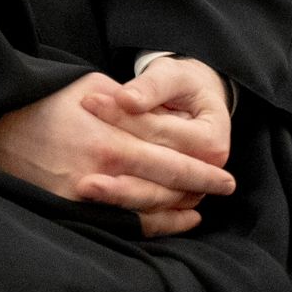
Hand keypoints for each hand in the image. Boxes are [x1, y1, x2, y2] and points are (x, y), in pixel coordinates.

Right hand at [0, 72, 236, 237]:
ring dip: (179, 207)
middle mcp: (103, 171)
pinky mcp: (72, 210)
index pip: (172, 155)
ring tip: (200, 203)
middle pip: (166, 185)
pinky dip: (152, 224)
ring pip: (148, 208)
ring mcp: (86, 196)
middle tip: (225, 187)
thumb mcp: (92, 86)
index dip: (203, 166)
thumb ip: (132, 106)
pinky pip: (122, 222)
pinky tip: (172, 220)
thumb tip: (169, 122)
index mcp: (111, 136)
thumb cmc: (45, 98)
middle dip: (200, 187)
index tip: (226, 170)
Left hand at [84, 57, 234, 236]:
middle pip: (156, 172)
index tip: (90, 101)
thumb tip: (126, 99)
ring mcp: (190, 192)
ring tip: (82, 184)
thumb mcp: (171, 77)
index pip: (159, 131)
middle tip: (81, 155)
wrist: (192, 105)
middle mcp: (204, 173)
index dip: (124, 116)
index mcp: (210, 141)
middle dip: (117, 163)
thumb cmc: (181, 85)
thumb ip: (150, 87)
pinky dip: (123, 210)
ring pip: (151, 198)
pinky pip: (147, 215)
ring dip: (117, 194)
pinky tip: (94, 204)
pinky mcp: (172, 202)